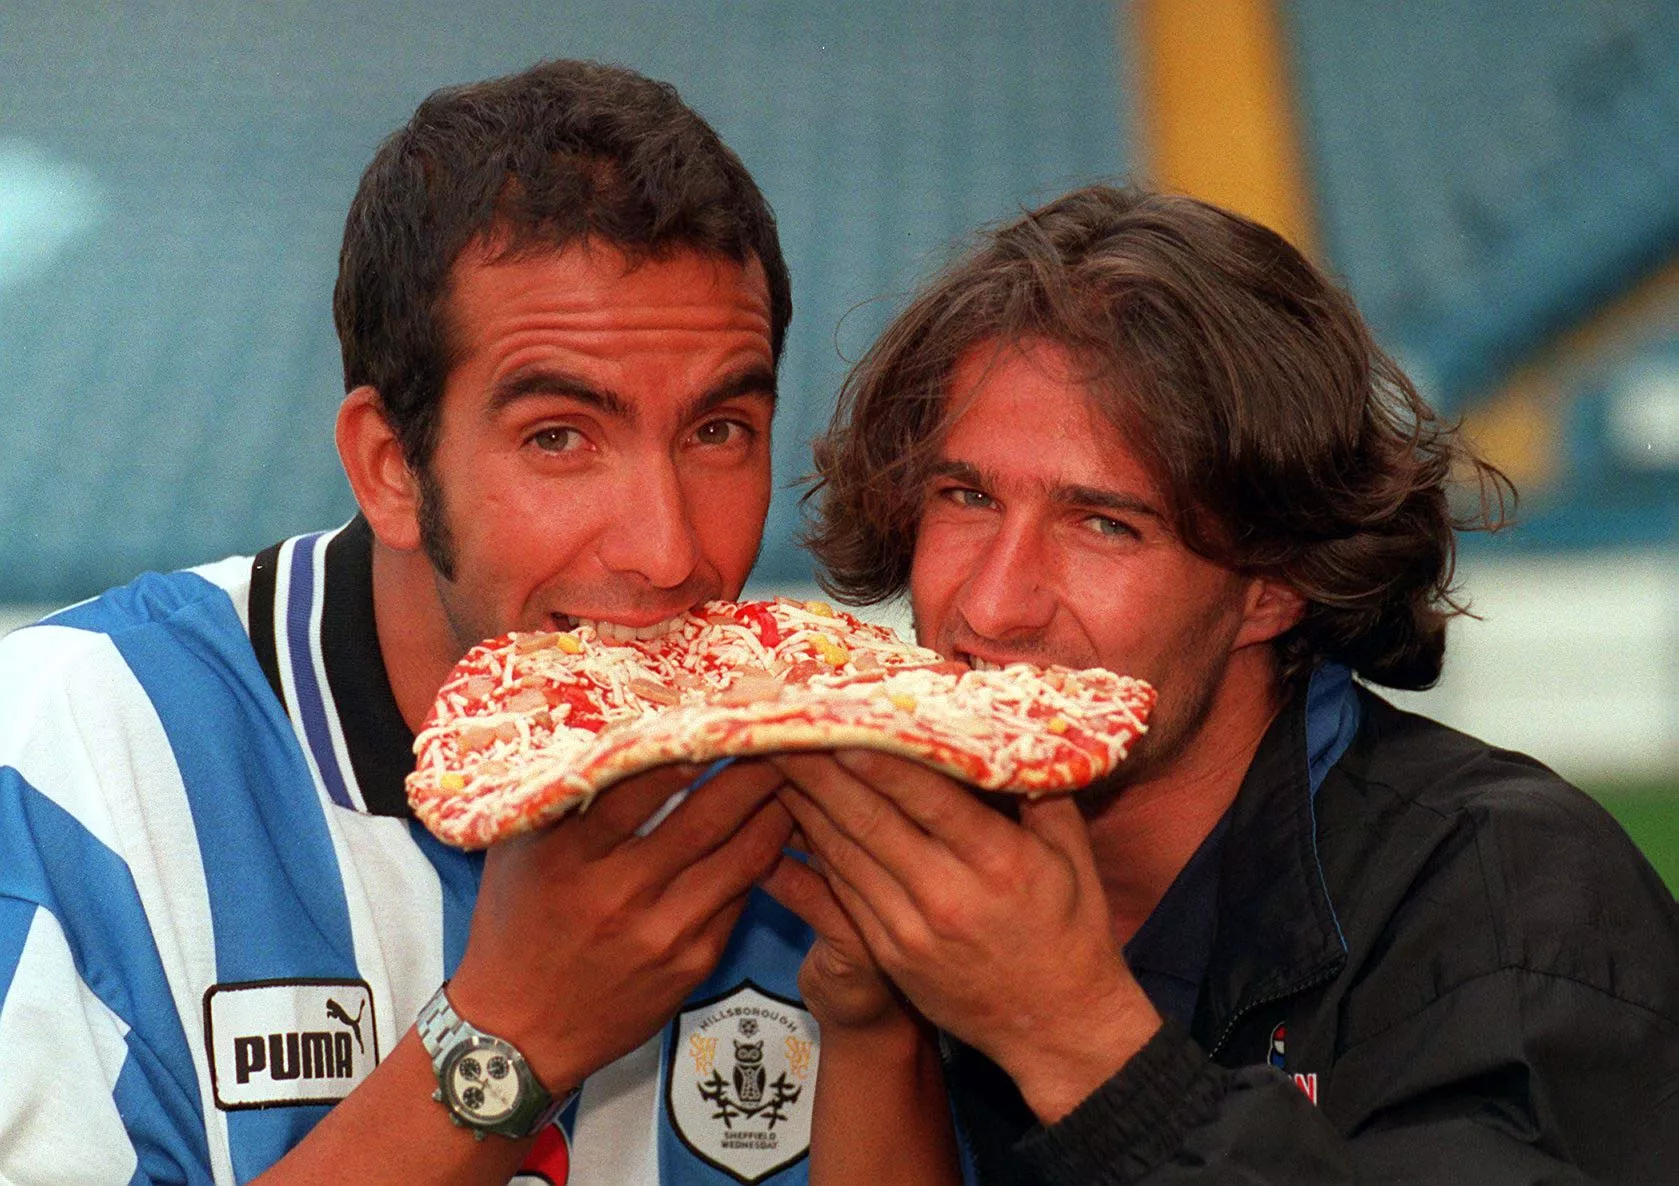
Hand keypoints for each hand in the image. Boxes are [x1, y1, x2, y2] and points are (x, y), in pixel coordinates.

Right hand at [448, 759, 791, 1092]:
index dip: (689, 747)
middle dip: (752, 770)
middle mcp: (616, 894)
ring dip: (774, 812)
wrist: (517, 1034)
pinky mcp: (691, 964)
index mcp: (565, 856)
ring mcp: (660, 934)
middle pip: (705, 818)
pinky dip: (763, 859)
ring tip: (794, 776)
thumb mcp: (515, 850)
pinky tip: (777, 831)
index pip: (640, 786)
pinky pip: (740, 898)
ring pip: (740, 858)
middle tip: (781, 733)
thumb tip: (607, 726)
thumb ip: (557, 794)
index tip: (720, 716)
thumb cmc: (515, 925)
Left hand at [774, 751, 1159, 1122]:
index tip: (842, 726)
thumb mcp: (1072, 855)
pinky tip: (794, 820)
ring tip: (777, 764)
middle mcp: (949, 896)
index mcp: (999, 862)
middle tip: (783, 731)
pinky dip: (815, 853)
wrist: (1057, 1029)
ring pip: (845, 857)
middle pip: (870, 822)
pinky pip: (842, 893)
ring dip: (806, 808)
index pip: (928, 801)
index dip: (880, 763)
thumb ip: (1040, 794)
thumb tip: (1005, 734)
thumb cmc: (1071, 930)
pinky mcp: (890, 955)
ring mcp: (912, 931)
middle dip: (822, 774)